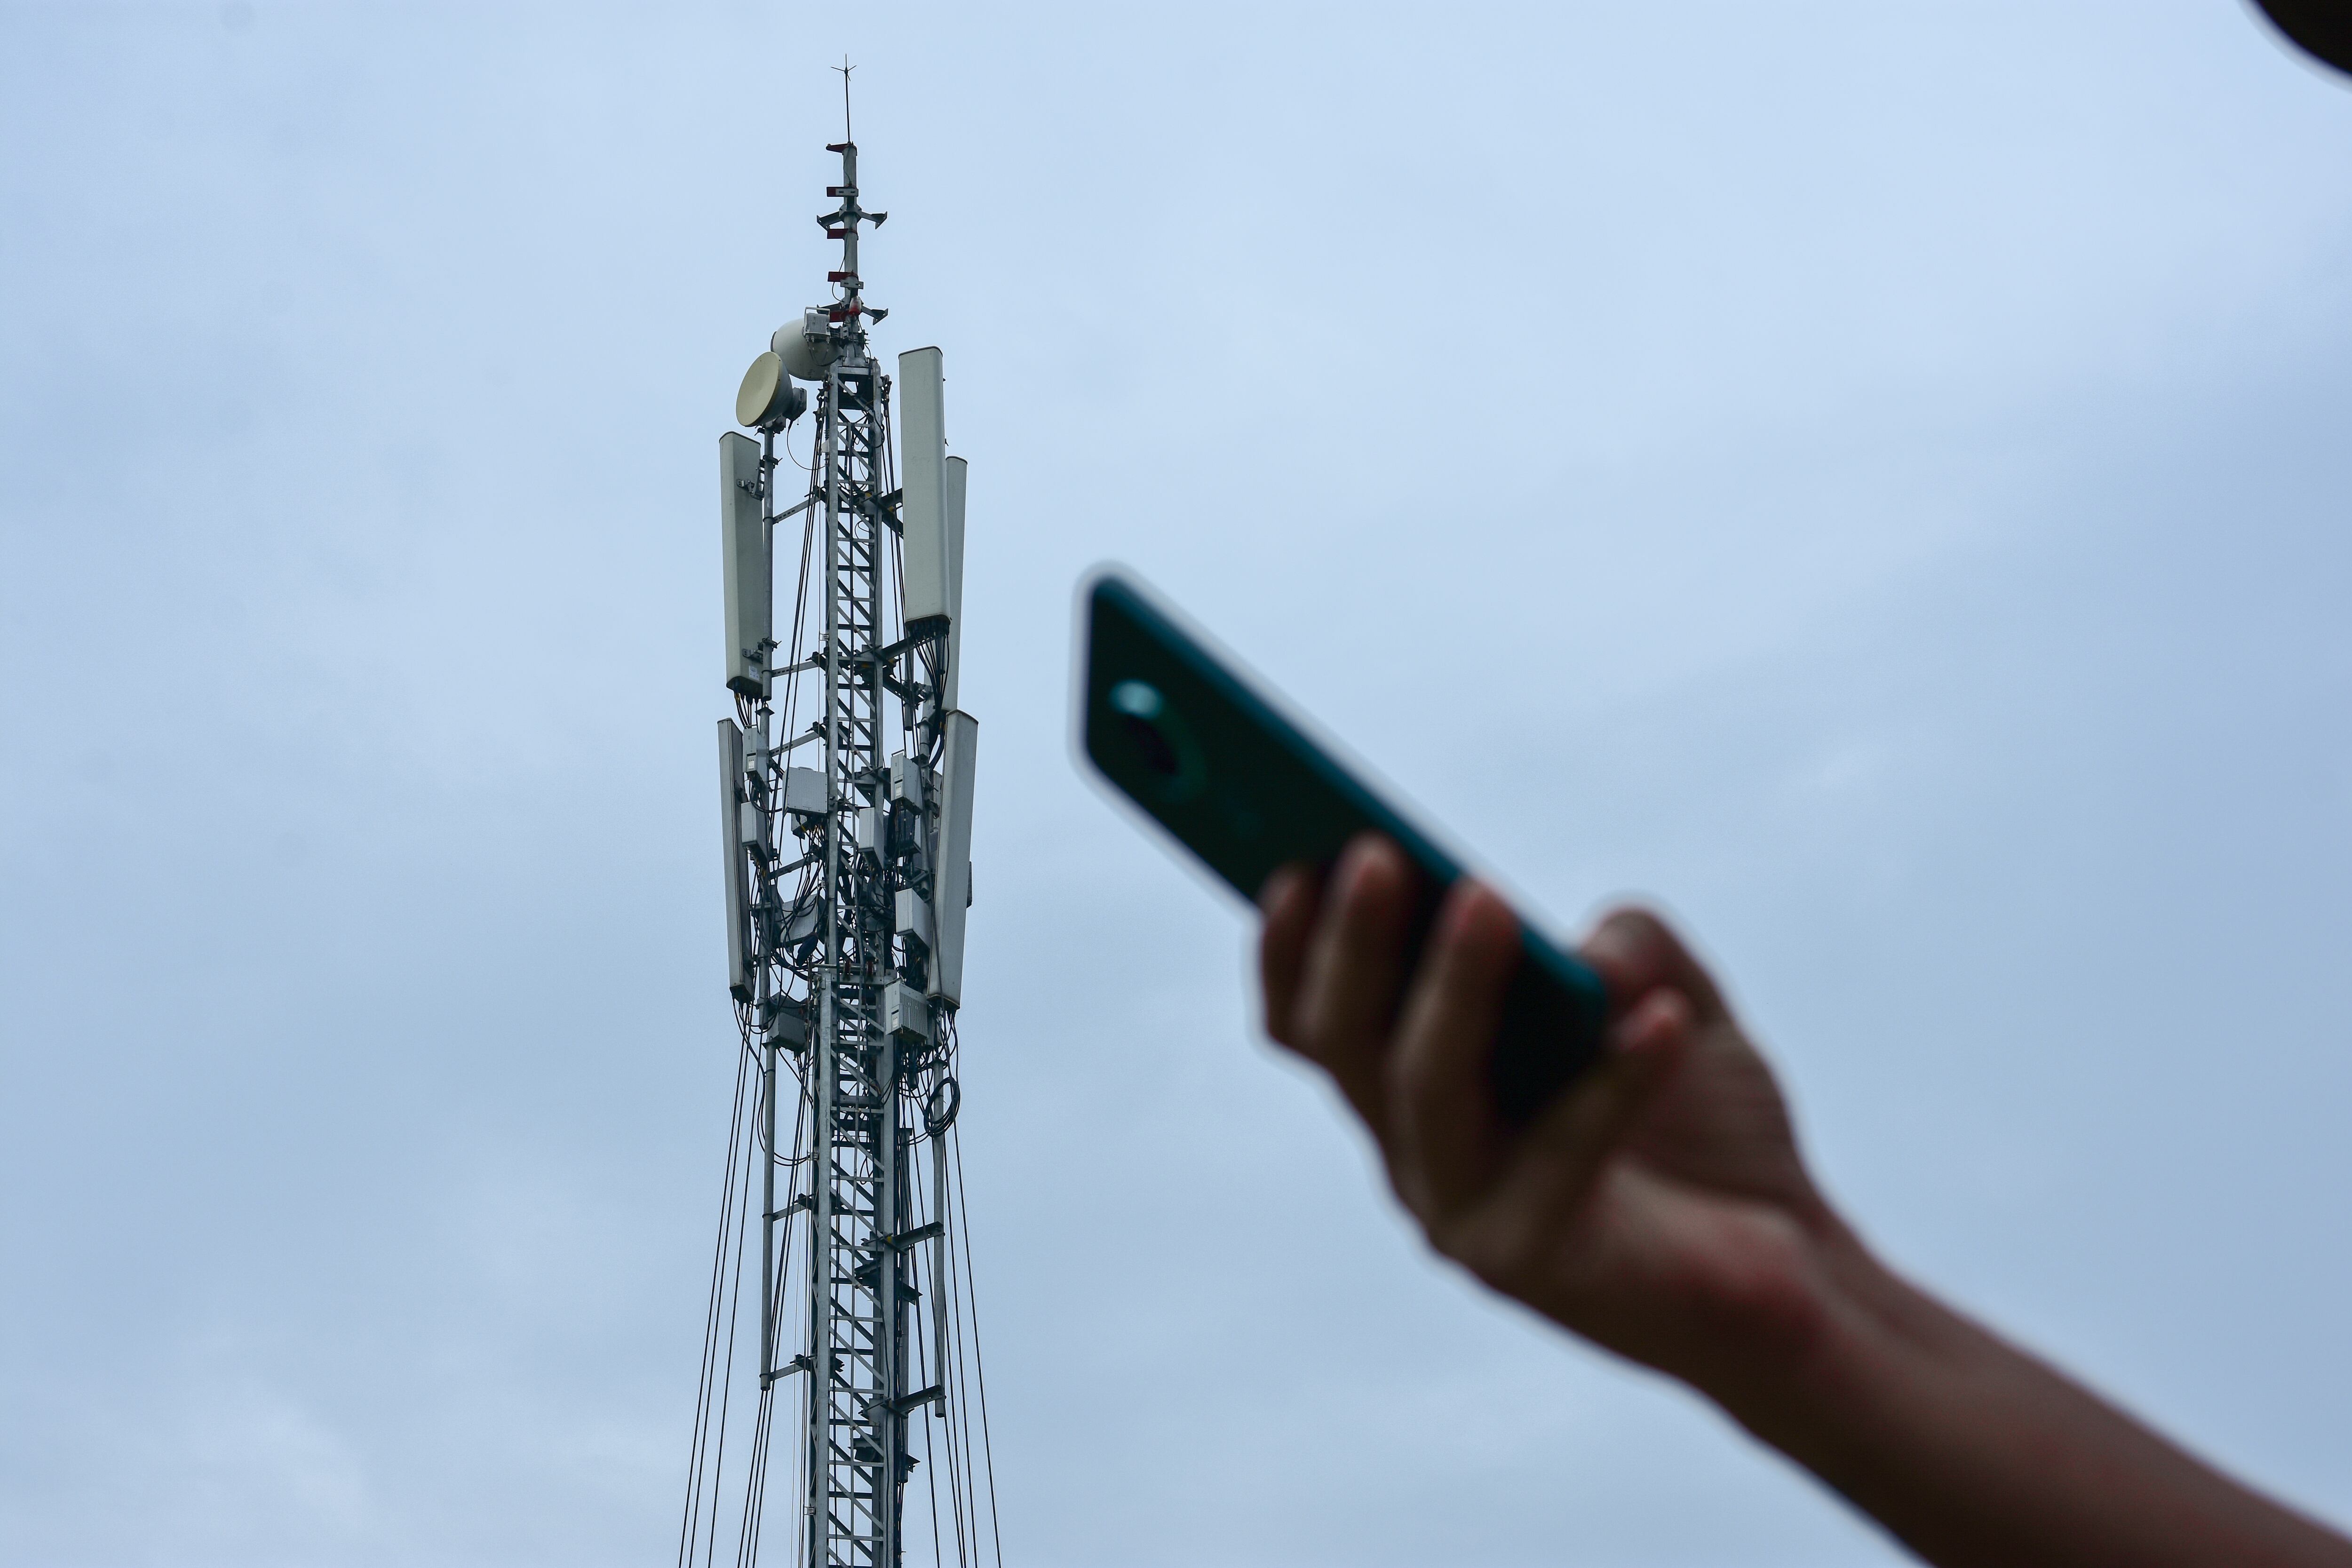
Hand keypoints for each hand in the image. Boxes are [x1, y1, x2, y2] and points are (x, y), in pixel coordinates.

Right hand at [1257, 833, 1850, 1393]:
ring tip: (1487, 901)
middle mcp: (1415, 1150)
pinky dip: (1614, 1079)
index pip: (1314, 1018)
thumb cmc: (1708, 1127)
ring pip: (1426, 1090)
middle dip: (1354, 943)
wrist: (1790, 1268)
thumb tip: (1583, 956)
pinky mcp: (1536, 1265)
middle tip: (1376, 854)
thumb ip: (1631, 942)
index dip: (1291, 943)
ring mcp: (1463, 1214)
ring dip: (1452, 990)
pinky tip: (1665, 1019)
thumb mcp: (1674, 993)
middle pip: (1345, 1043)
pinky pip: (1563, 1152)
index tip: (1293, 856)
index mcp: (1415, 1084)